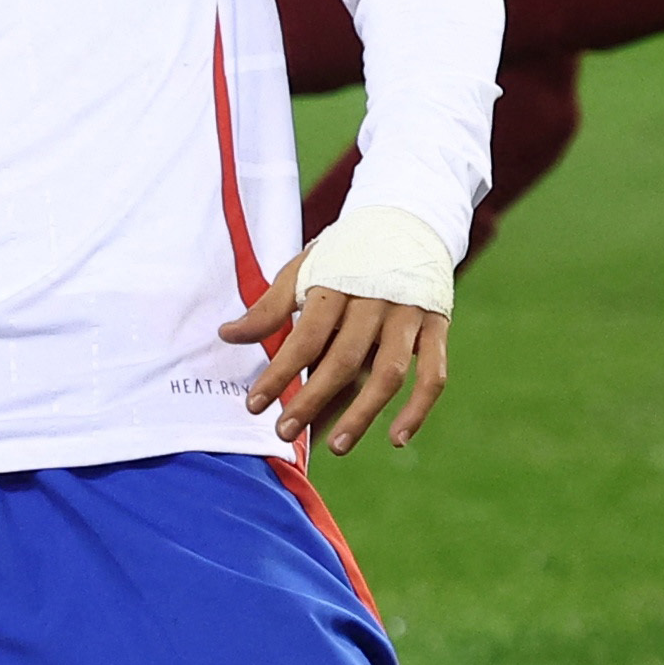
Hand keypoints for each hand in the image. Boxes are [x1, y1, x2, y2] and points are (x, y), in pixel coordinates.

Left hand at [221, 251, 451, 457]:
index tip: (254, 405)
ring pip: (390, 372)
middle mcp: (375, 299)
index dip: (279, 373)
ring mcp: (409, 314)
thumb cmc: (346, 254)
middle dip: (311, 399)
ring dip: (363, 413)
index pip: (305, 336)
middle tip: (283, 432)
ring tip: (335, 446)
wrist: (408, 218)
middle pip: (343, 359)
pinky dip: (418, 409)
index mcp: (338, 283)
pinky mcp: (437, 326)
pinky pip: (433, 375)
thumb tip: (226, 335)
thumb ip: (269, 306)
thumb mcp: (304, 269)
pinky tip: (397, 438)